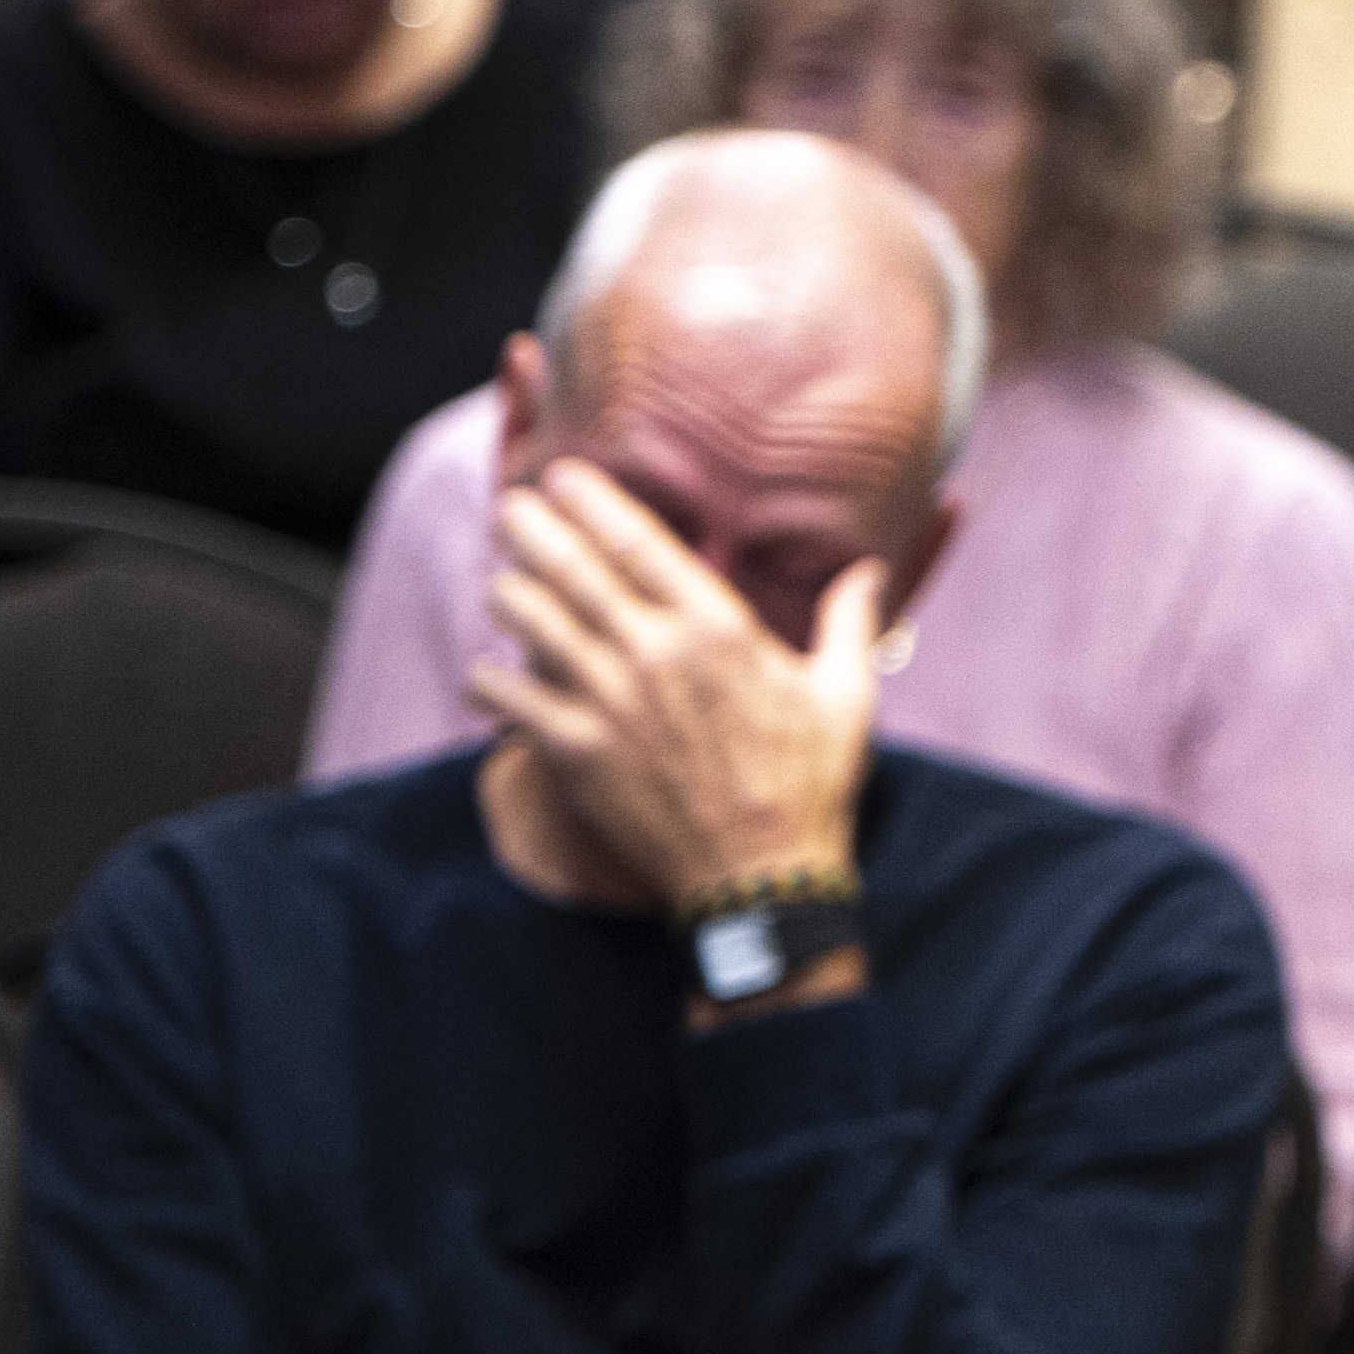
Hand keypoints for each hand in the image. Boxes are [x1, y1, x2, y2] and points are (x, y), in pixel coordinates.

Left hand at [467, 463, 878, 910]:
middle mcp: (654, 653)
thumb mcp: (846, 695)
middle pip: (571, 568)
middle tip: (509, 506)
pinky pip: (510, 700)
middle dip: (532, 528)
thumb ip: (849, 622)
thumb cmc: (810, 783)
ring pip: (533, 623)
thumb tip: (868, 571)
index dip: (593, 501)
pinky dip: (489, 681)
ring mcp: (608, 701)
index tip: (564, 477)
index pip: (638, 541)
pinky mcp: (576, 752)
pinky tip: (485, 674)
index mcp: (718, 627)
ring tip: (502, 583)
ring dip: (510, 594)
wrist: (761, 876)